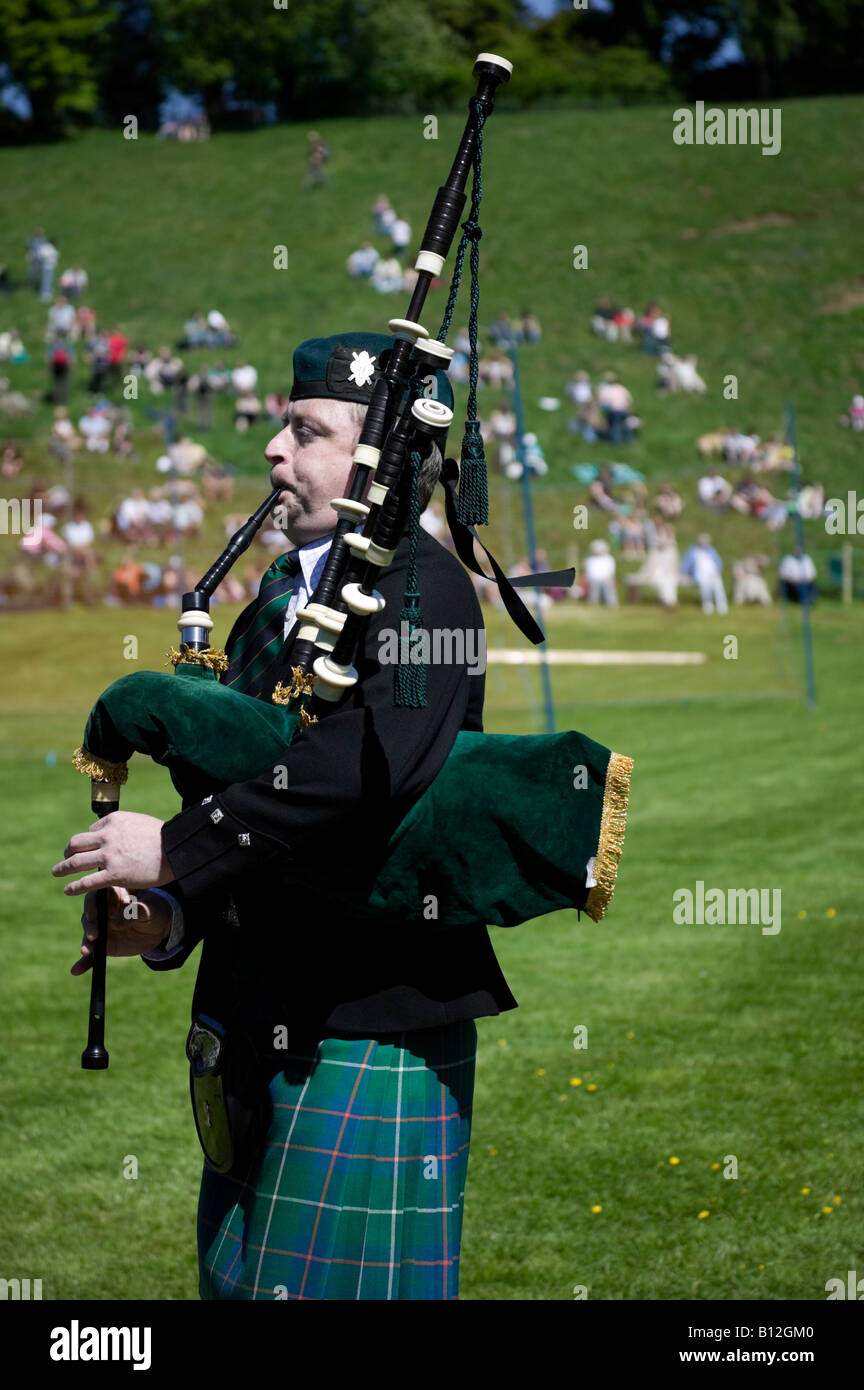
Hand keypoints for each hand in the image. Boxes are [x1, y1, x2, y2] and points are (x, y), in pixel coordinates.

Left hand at [52, 811, 171, 897]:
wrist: (176, 850)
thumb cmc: (164, 837)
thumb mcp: (140, 822)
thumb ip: (123, 828)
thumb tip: (114, 836)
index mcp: (113, 821)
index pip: (91, 831)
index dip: (89, 841)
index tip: (90, 849)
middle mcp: (107, 836)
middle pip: (76, 843)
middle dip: (68, 851)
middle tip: (66, 857)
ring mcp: (109, 856)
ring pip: (75, 861)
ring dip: (62, 867)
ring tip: (56, 872)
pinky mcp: (113, 874)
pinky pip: (86, 882)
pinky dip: (73, 887)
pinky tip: (67, 890)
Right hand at [72, 886, 170, 975]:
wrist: (160, 927)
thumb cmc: (154, 909)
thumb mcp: (150, 908)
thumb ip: (135, 911)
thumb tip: (115, 922)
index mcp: (112, 896)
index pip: (96, 896)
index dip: (91, 905)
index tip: (93, 915)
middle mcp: (102, 912)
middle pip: (89, 916)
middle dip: (89, 926)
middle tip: (94, 935)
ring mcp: (102, 929)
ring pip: (89, 935)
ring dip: (86, 944)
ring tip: (86, 952)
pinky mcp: (104, 945)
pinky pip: (92, 954)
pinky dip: (84, 962)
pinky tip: (76, 970)